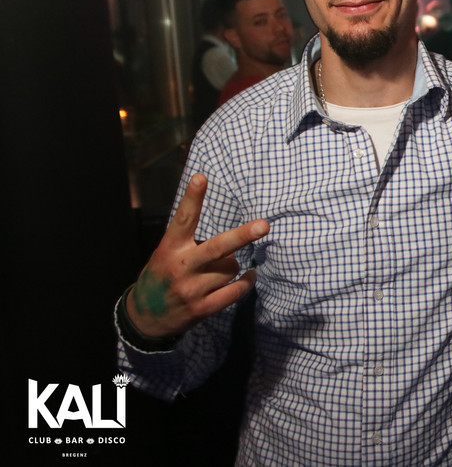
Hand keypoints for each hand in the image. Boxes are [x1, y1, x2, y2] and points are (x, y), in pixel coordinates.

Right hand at [125, 174, 266, 337]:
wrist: (144, 318)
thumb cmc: (162, 276)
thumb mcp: (166, 254)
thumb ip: (189, 243)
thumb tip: (233, 237)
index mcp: (169, 248)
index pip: (183, 219)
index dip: (193, 198)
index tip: (201, 177)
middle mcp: (180, 267)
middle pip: (217, 247)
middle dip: (242, 236)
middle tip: (263, 225)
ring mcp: (191, 290)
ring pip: (231, 268)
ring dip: (232, 266)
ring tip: (217, 270)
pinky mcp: (201, 309)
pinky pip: (235, 291)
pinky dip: (246, 282)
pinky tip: (249, 277)